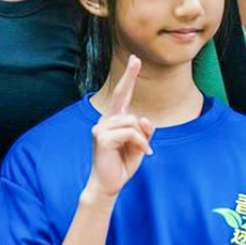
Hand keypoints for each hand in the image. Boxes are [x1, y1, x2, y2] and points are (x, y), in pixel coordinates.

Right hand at [84, 56, 154, 199]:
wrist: (108, 185)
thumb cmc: (122, 164)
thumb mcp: (140, 145)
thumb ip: (144, 132)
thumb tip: (145, 119)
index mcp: (114, 120)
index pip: (122, 95)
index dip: (128, 78)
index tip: (134, 60)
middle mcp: (105, 120)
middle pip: (120, 95)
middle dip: (129, 76)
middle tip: (136, 59)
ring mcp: (101, 128)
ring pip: (132, 121)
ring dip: (142, 138)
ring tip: (143, 151)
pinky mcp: (102, 138)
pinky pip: (130, 133)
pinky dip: (140, 143)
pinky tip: (145, 153)